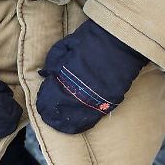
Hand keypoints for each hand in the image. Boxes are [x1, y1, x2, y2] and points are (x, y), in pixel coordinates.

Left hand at [37, 19, 147, 133]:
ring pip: (77, 116)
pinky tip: (78, 124)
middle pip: (62, 109)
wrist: (123, 40)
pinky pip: (95, 116)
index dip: (44, 101)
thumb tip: (45, 74)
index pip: (50, 95)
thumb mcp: (68, 43)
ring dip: (67, 122)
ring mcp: (96, 97)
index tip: (41, 103)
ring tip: (60, 126)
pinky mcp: (110, 101)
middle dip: (53, 114)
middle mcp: (80, 90)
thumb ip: (54, 59)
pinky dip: (85, 121)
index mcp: (67, 75)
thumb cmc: (94, 38)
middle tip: (48, 118)